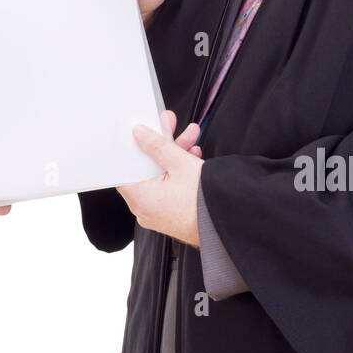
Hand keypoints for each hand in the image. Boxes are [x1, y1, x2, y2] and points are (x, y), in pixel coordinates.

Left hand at [116, 109, 202, 246]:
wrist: (228, 226)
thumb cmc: (204, 204)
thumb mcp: (181, 164)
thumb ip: (157, 145)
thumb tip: (140, 133)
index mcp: (139, 198)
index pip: (124, 167)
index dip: (133, 146)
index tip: (142, 131)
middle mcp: (144, 209)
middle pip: (145, 168)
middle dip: (160, 145)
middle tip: (170, 126)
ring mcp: (158, 213)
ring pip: (159, 176)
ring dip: (173, 156)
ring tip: (190, 138)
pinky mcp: (172, 215)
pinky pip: (168, 188)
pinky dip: (178, 173)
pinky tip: (192, 156)